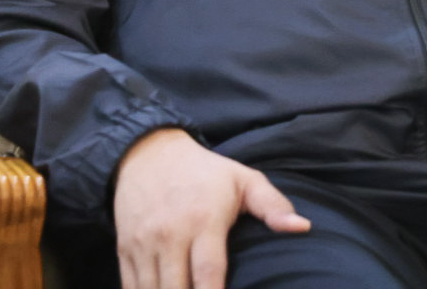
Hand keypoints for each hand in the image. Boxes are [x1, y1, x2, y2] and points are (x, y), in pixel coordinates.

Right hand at [112, 127, 309, 288]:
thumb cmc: (204, 172)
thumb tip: (302, 227)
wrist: (146, 152)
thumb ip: (273, 205)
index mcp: (203, 220)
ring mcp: (144, 243)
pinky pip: (130, 288)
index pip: (209, 274)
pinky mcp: (124, 249)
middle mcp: (170, 234)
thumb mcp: (243, 180)